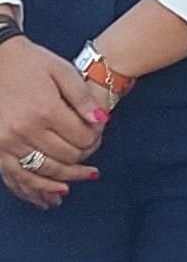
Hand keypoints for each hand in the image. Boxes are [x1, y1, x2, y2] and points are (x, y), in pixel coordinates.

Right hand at [0, 36, 107, 210]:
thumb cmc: (30, 62)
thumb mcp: (62, 71)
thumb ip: (83, 98)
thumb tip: (102, 122)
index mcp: (45, 110)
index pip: (81, 138)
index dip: (95, 138)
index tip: (100, 133)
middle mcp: (24, 131)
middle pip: (65, 158)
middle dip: (84, 159)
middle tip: (94, 154)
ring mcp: (6, 144)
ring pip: (42, 173)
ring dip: (65, 181)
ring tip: (83, 179)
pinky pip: (15, 179)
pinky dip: (33, 191)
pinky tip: (49, 199)